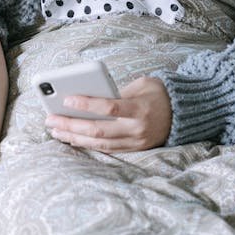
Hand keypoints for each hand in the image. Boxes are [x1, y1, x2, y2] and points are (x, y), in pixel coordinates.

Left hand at [45, 75, 171, 151]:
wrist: (183, 114)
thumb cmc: (158, 93)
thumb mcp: (142, 84)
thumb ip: (117, 91)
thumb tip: (87, 98)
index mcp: (140, 108)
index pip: (110, 107)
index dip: (87, 104)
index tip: (67, 99)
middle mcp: (137, 129)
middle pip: (99, 129)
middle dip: (71, 125)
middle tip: (50, 119)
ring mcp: (135, 142)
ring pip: (99, 144)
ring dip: (74, 137)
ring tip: (55, 130)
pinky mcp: (134, 150)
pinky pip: (106, 150)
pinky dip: (87, 144)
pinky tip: (71, 139)